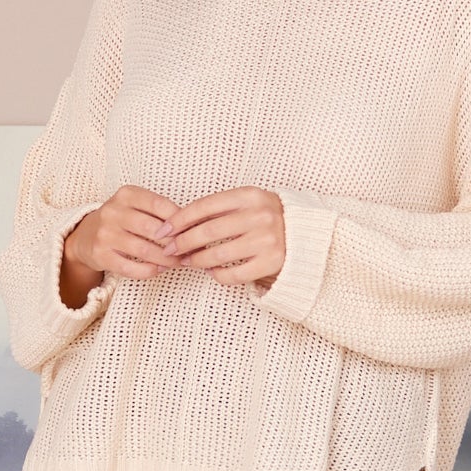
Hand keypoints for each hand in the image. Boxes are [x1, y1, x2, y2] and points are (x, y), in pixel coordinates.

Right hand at [64, 185, 183, 281]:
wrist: (85, 236)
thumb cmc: (120, 221)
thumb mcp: (135, 207)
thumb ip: (159, 212)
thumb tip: (192, 227)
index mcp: (126, 194)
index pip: (159, 204)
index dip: (179, 220)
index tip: (191, 231)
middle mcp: (113, 211)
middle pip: (152, 228)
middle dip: (174, 242)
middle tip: (188, 251)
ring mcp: (105, 234)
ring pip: (144, 250)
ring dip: (166, 259)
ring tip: (178, 262)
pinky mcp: (101, 255)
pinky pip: (131, 268)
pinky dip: (149, 271)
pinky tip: (159, 269)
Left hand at [159, 186, 285, 288]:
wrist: (306, 232)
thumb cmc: (268, 217)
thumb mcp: (247, 203)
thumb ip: (219, 209)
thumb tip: (178, 225)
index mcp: (249, 195)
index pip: (204, 206)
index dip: (179, 219)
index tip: (164, 230)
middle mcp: (259, 215)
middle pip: (208, 231)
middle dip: (182, 242)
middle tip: (170, 250)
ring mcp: (267, 240)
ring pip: (218, 255)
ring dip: (197, 261)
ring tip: (189, 262)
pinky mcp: (272, 262)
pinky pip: (234, 274)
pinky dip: (218, 275)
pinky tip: (213, 271)